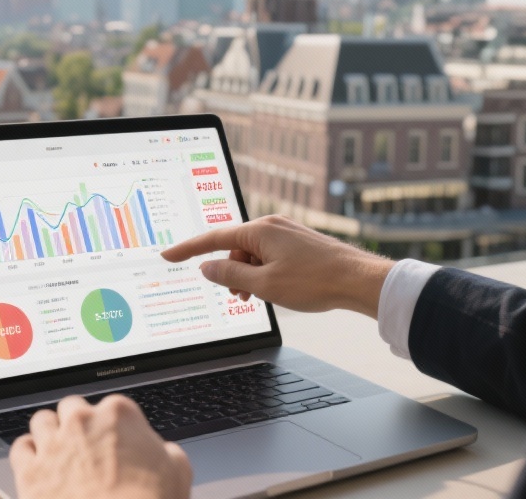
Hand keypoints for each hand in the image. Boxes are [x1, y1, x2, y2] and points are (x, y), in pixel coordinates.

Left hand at [10, 395, 191, 498]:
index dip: (113, 426)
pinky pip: (20, 448)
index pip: (112, 406)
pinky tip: (37, 463)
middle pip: (72, 408)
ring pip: (42, 421)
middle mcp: (81, 423)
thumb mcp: (178, 471)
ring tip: (59, 451)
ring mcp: (53, 445)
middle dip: (79, 425)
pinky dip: (27, 453)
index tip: (115, 441)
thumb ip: (164, 450)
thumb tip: (162, 452)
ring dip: (50, 433)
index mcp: (118, 414)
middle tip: (87, 446)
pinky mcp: (30, 472)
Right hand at [160, 215, 393, 317]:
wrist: (358, 279)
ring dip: (247, 276)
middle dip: (230, 273)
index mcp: (260, 230)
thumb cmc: (315, 281)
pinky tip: (272, 290)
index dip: (188, 249)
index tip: (168, 255)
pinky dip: (263, 273)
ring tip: (257, 298)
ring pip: (252, 255)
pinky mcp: (297, 243)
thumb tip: (207, 268)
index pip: (213, 238)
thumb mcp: (264, 285)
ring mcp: (286, 233)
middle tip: (238, 297)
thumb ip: (230, 276)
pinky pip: (268, 256)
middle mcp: (271, 226)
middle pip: (234, 248)